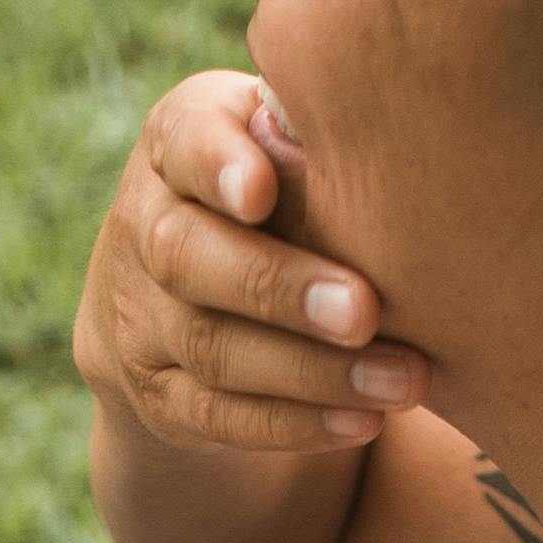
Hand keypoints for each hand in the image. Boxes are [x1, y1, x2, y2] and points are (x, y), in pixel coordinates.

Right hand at [73, 68, 431, 458]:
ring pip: (211, 348)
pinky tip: (365, 419)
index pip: (183, 143)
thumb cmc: (283, 186)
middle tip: (366, 309)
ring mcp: (140, 319)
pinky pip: (219, 417)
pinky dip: (295, 422)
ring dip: (312, 371)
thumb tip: (392, 120)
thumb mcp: (284, 135)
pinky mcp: (158, 396)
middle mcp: (142, 224)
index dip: (217, 166)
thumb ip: (315, 128)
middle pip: (187, 257)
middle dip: (278, 287)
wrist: (188, 293)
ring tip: (403, 379)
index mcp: (176, 142)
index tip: (262, 189)